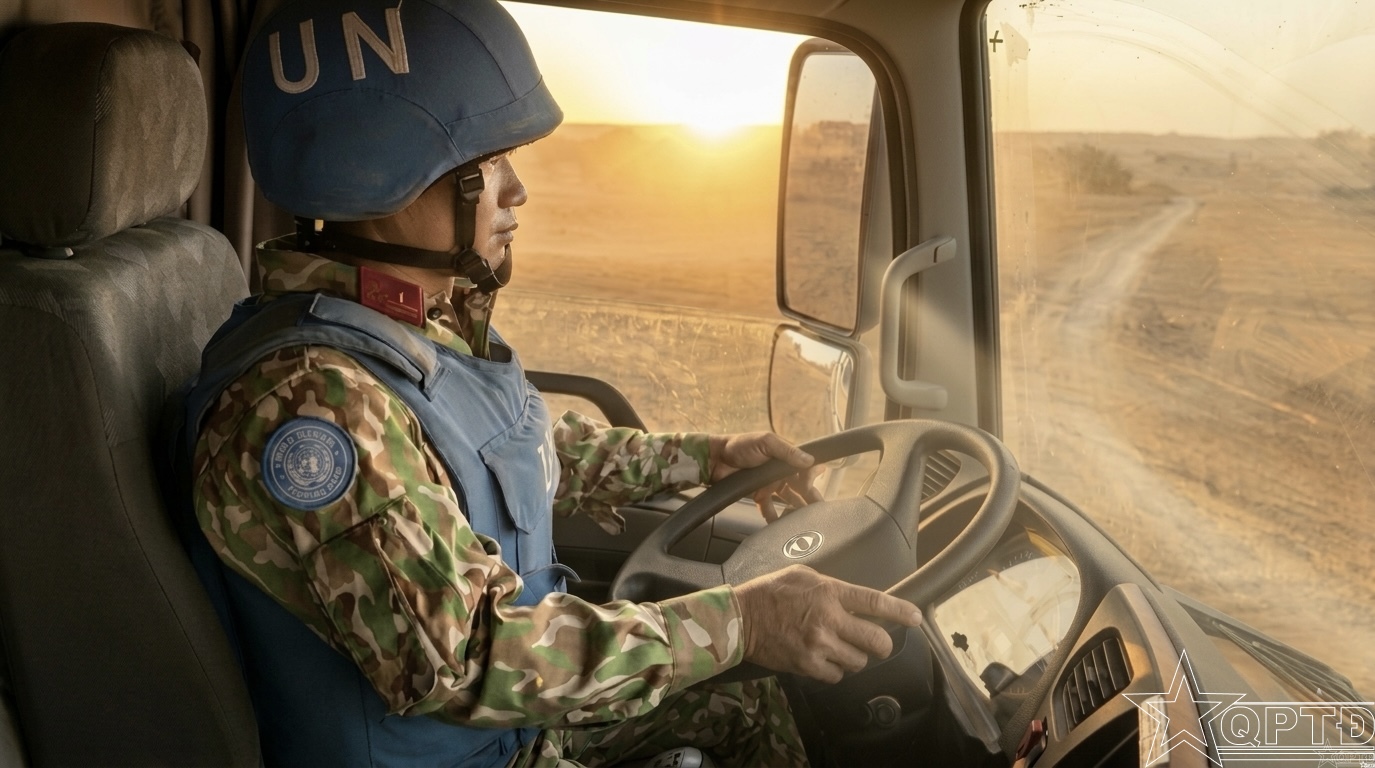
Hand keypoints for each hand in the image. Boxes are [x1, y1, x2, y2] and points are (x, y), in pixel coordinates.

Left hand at [708, 432, 823, 520]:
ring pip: (788, 499)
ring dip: (795, 510)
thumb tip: (809, 460)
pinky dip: (774, 516)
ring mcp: (770, 484)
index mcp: (785, 456)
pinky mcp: (758, 495)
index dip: (812, 478)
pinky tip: (778, 524)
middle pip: (801, 487)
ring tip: (800, 521)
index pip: (806, 468)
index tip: (809, 487)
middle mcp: (780, 471)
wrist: (715, 460)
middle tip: (817, 512)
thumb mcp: (766, 442)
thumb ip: (787, 451)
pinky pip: (770, 508)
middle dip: (810, 499)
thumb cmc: (739, 445)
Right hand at [734, 565, 922, 683]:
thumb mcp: (804, 575)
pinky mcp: (807, 665)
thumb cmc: (769, 592)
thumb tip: (855, 598)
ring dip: (855, 657)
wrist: (740, 618)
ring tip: (841, 648)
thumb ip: (832, 586)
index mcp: (829, 591)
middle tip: (876, 642)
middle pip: (876, 640)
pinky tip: (825, 659)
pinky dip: (835, 670)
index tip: (915, 618)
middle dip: (881, 644)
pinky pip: (837, 675)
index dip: (901, 612)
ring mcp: (818, 644)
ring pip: (859, 661)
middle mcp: (828, 618)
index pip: (875, 602)